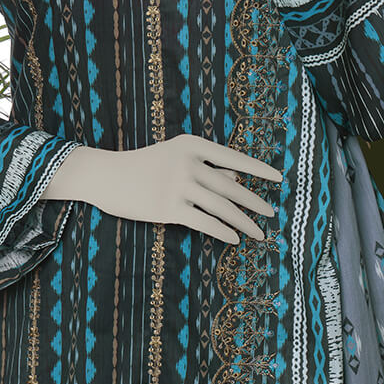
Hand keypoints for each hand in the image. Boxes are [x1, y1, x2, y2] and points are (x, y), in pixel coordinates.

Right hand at [82, 134, 282, 245]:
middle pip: (231, 186)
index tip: (279, 178)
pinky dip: (222, 232)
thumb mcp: (173, 157)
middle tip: (271, 213)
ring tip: (259, 233)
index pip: (233, 157)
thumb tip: (237, 180)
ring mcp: (178, 185)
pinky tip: (234, 239)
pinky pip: (204, 222)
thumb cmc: (141, 166)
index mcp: (191, 144)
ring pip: (222, 207)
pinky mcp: (169, 208)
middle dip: (254, 202)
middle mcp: (188, 163)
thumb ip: (204, 167)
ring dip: (244, 222)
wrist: (104, 175)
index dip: (258, 169)